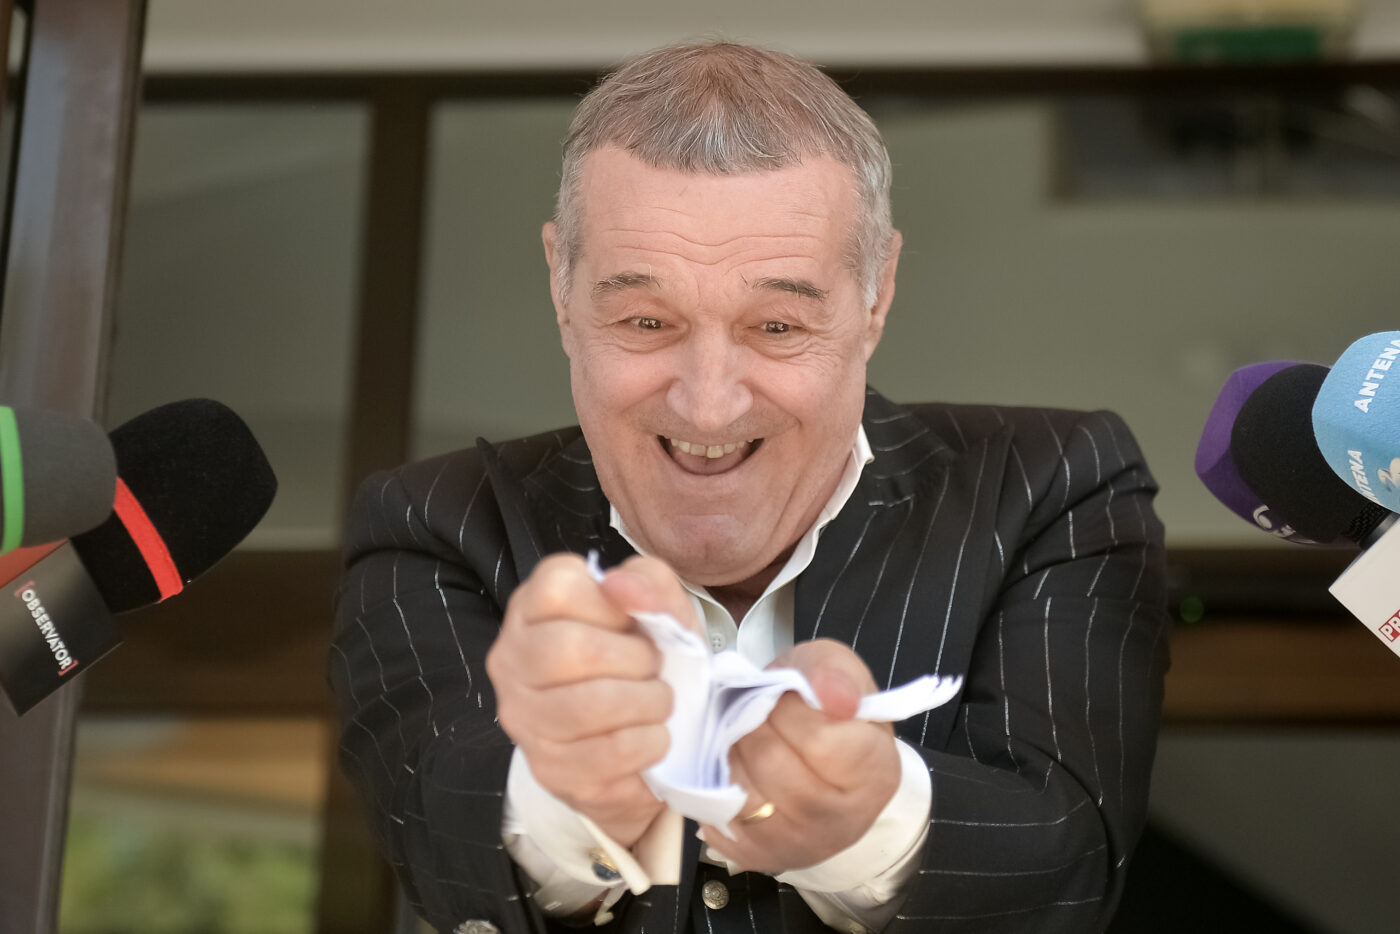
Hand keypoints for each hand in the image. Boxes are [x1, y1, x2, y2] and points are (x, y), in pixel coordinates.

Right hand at [485, 552, 698, 846]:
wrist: (649, 732)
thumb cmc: (646, 655)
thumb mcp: (660, 606)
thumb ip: (649, 582)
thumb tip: (621, 585)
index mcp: (532, 607)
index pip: (556, 589)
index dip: (612, 607)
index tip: (633, 625)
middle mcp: (512, 659)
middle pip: (571, 650)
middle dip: (636, 659)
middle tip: (654, 668)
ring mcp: (523, 717)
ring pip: (588, 706)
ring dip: (647, 703)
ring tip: (657, 701)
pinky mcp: (548, 768)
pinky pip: (607, 753)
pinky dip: (648, 743)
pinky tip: (652, 736)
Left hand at [699, 638, 899, 874]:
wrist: (810, 753)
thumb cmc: (822, 710)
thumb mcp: (832, 670)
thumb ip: (833, 672)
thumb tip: (835, 697)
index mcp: (876, 773)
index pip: (820, 742)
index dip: (790, 711)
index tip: (785, 697)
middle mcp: (843, 822)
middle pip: (773, 765)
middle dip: (752, 726)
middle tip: (755, 711)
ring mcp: (801, 847)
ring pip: (742, 794)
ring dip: (728, 753)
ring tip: (740, 735)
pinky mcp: (759, 858)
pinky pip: (720, 818)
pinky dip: (714, 785)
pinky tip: (730, 766)